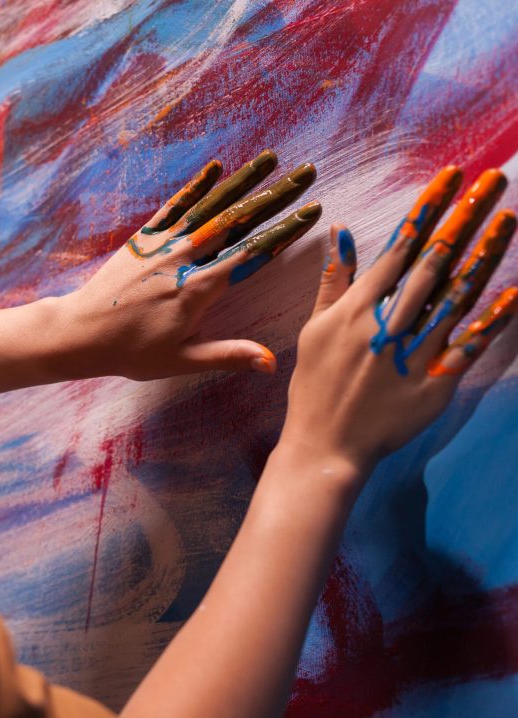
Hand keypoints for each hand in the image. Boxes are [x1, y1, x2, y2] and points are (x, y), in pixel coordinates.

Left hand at [59, 150, 319, 379]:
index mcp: (198, 289)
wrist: (80, 333)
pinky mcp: (143, 240)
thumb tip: (271, 362)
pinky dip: (195, 187)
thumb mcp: (181, 361)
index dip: (285, 230)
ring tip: (271, 158)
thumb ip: (227, 355)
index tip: (312, 211)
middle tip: (307, 173)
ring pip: (210, 207)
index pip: (252, 253)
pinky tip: (215, 167)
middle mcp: (184, 259)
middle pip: (238, 221)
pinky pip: (174, 207)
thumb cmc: (129, 352)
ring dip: (242, 181)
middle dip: (276, 196)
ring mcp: (163, 246)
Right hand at [282, 165, 516, 469]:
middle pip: (432, 262)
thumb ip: (333, 281)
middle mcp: (387, 324)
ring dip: (485, 255)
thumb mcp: (313, 329)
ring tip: (508, 219)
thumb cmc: (314, 386)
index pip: (398, 247)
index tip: (450, 177)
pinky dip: (493, 319)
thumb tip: (340, 232)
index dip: (427, 209)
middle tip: (491, 182)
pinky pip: (469, 346)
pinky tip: (516, 292)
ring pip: (456, 295)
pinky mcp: (434, 382)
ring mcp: (413, 353)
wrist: (325, 445)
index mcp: (356, 308)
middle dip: (463, 217)